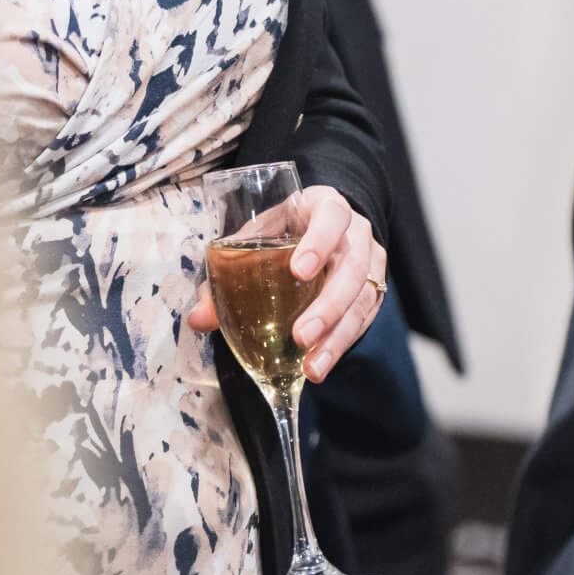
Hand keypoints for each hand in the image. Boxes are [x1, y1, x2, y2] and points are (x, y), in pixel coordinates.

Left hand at [187, 183, 385, 382]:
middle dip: (328, 306)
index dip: (319, 241)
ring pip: (363, 299)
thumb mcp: (256, 237)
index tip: (299, 270)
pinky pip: (364, 320)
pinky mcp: (374, 291)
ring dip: (337, 337)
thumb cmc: (285, 230)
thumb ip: (226, 272)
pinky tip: (320, 364)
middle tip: (301, 336)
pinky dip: (341, 344)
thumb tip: (199, 318)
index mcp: (325, 206)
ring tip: (312, 368)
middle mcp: (356, 233)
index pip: (331, 217)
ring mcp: (371, 263)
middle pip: (353, 267)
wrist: (322, 227)